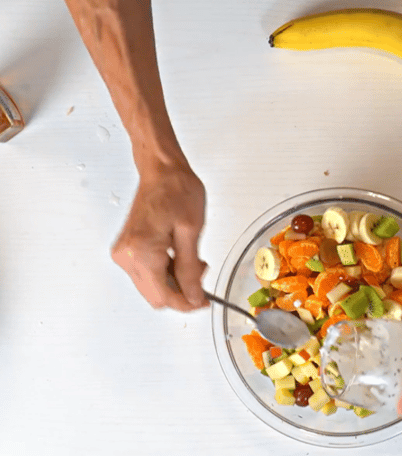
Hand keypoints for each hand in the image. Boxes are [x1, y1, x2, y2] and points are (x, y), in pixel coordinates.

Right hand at [111, 165, 208, 311]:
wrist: (162, 171)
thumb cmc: (176, 191)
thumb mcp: (191, 232)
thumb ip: (190, 269)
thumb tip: (194, 296)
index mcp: (142, 253)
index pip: (164, 296)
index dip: (187, 303)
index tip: (205, 300)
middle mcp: (127, 257)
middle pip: (156, 296)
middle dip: (182, 292)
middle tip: (201, 274)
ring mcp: (124, 254)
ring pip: (152, 287)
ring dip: (175, 282)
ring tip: (192, 260)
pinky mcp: (127, 250)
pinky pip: (148, 274)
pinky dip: (166, 272)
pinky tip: (179, 257)